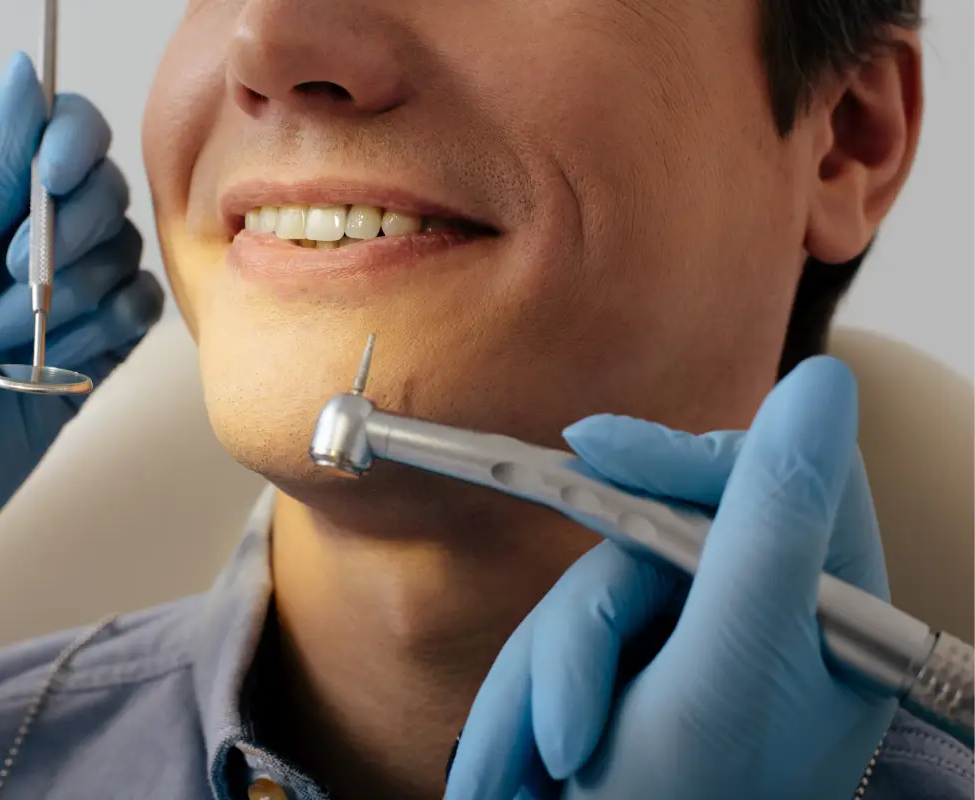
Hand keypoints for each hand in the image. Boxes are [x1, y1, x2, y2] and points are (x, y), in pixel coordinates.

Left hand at [0, 54, 163, 692]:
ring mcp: (64, 301)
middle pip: (104, 193)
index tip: (51, 183)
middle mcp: (24, 243)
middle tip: (6, 285)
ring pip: (125, 257)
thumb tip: (26, 72)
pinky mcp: (94, 355)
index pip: (55, 134)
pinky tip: (60, 365)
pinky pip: (141, 313)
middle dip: (67, 239)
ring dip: (72, 301)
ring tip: (2, 348)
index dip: (71, 145)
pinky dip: (109, 331)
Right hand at [445, 357, 895, 799]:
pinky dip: (525, 705)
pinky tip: (517, 770)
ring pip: (588, 601)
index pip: (764, 475)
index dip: (676, 454)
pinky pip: (559, 648)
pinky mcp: (631, 673)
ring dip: (539, 689)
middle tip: (563, 731)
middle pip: (648, 546)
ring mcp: (690, 644)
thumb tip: (821, 382)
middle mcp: (760, 613)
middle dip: (582, 641)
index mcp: (821, 602)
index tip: (589, 446)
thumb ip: (768, 525)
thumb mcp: (729, 670)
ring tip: (525, 778)